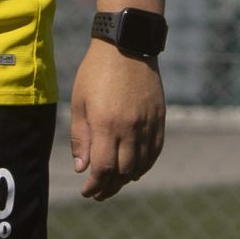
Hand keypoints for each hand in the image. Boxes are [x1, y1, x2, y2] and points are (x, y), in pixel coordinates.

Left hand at [69, 44, 164, 200]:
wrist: (127, 46)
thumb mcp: (79, 103)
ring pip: (141, 165)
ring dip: (126, 179)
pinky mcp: (159, 119)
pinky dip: (145, 166)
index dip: (95, 185)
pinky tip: (134, 171)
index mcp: (106, 124)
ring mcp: (148, 124)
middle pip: (123, 172)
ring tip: (113, 184)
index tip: (87, 192)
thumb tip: (82, 168)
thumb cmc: (96, 72)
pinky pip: (155, 152)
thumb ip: (80, 138)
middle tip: (97, 193)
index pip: (103, 168)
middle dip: (109, 188)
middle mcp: (130, 127)